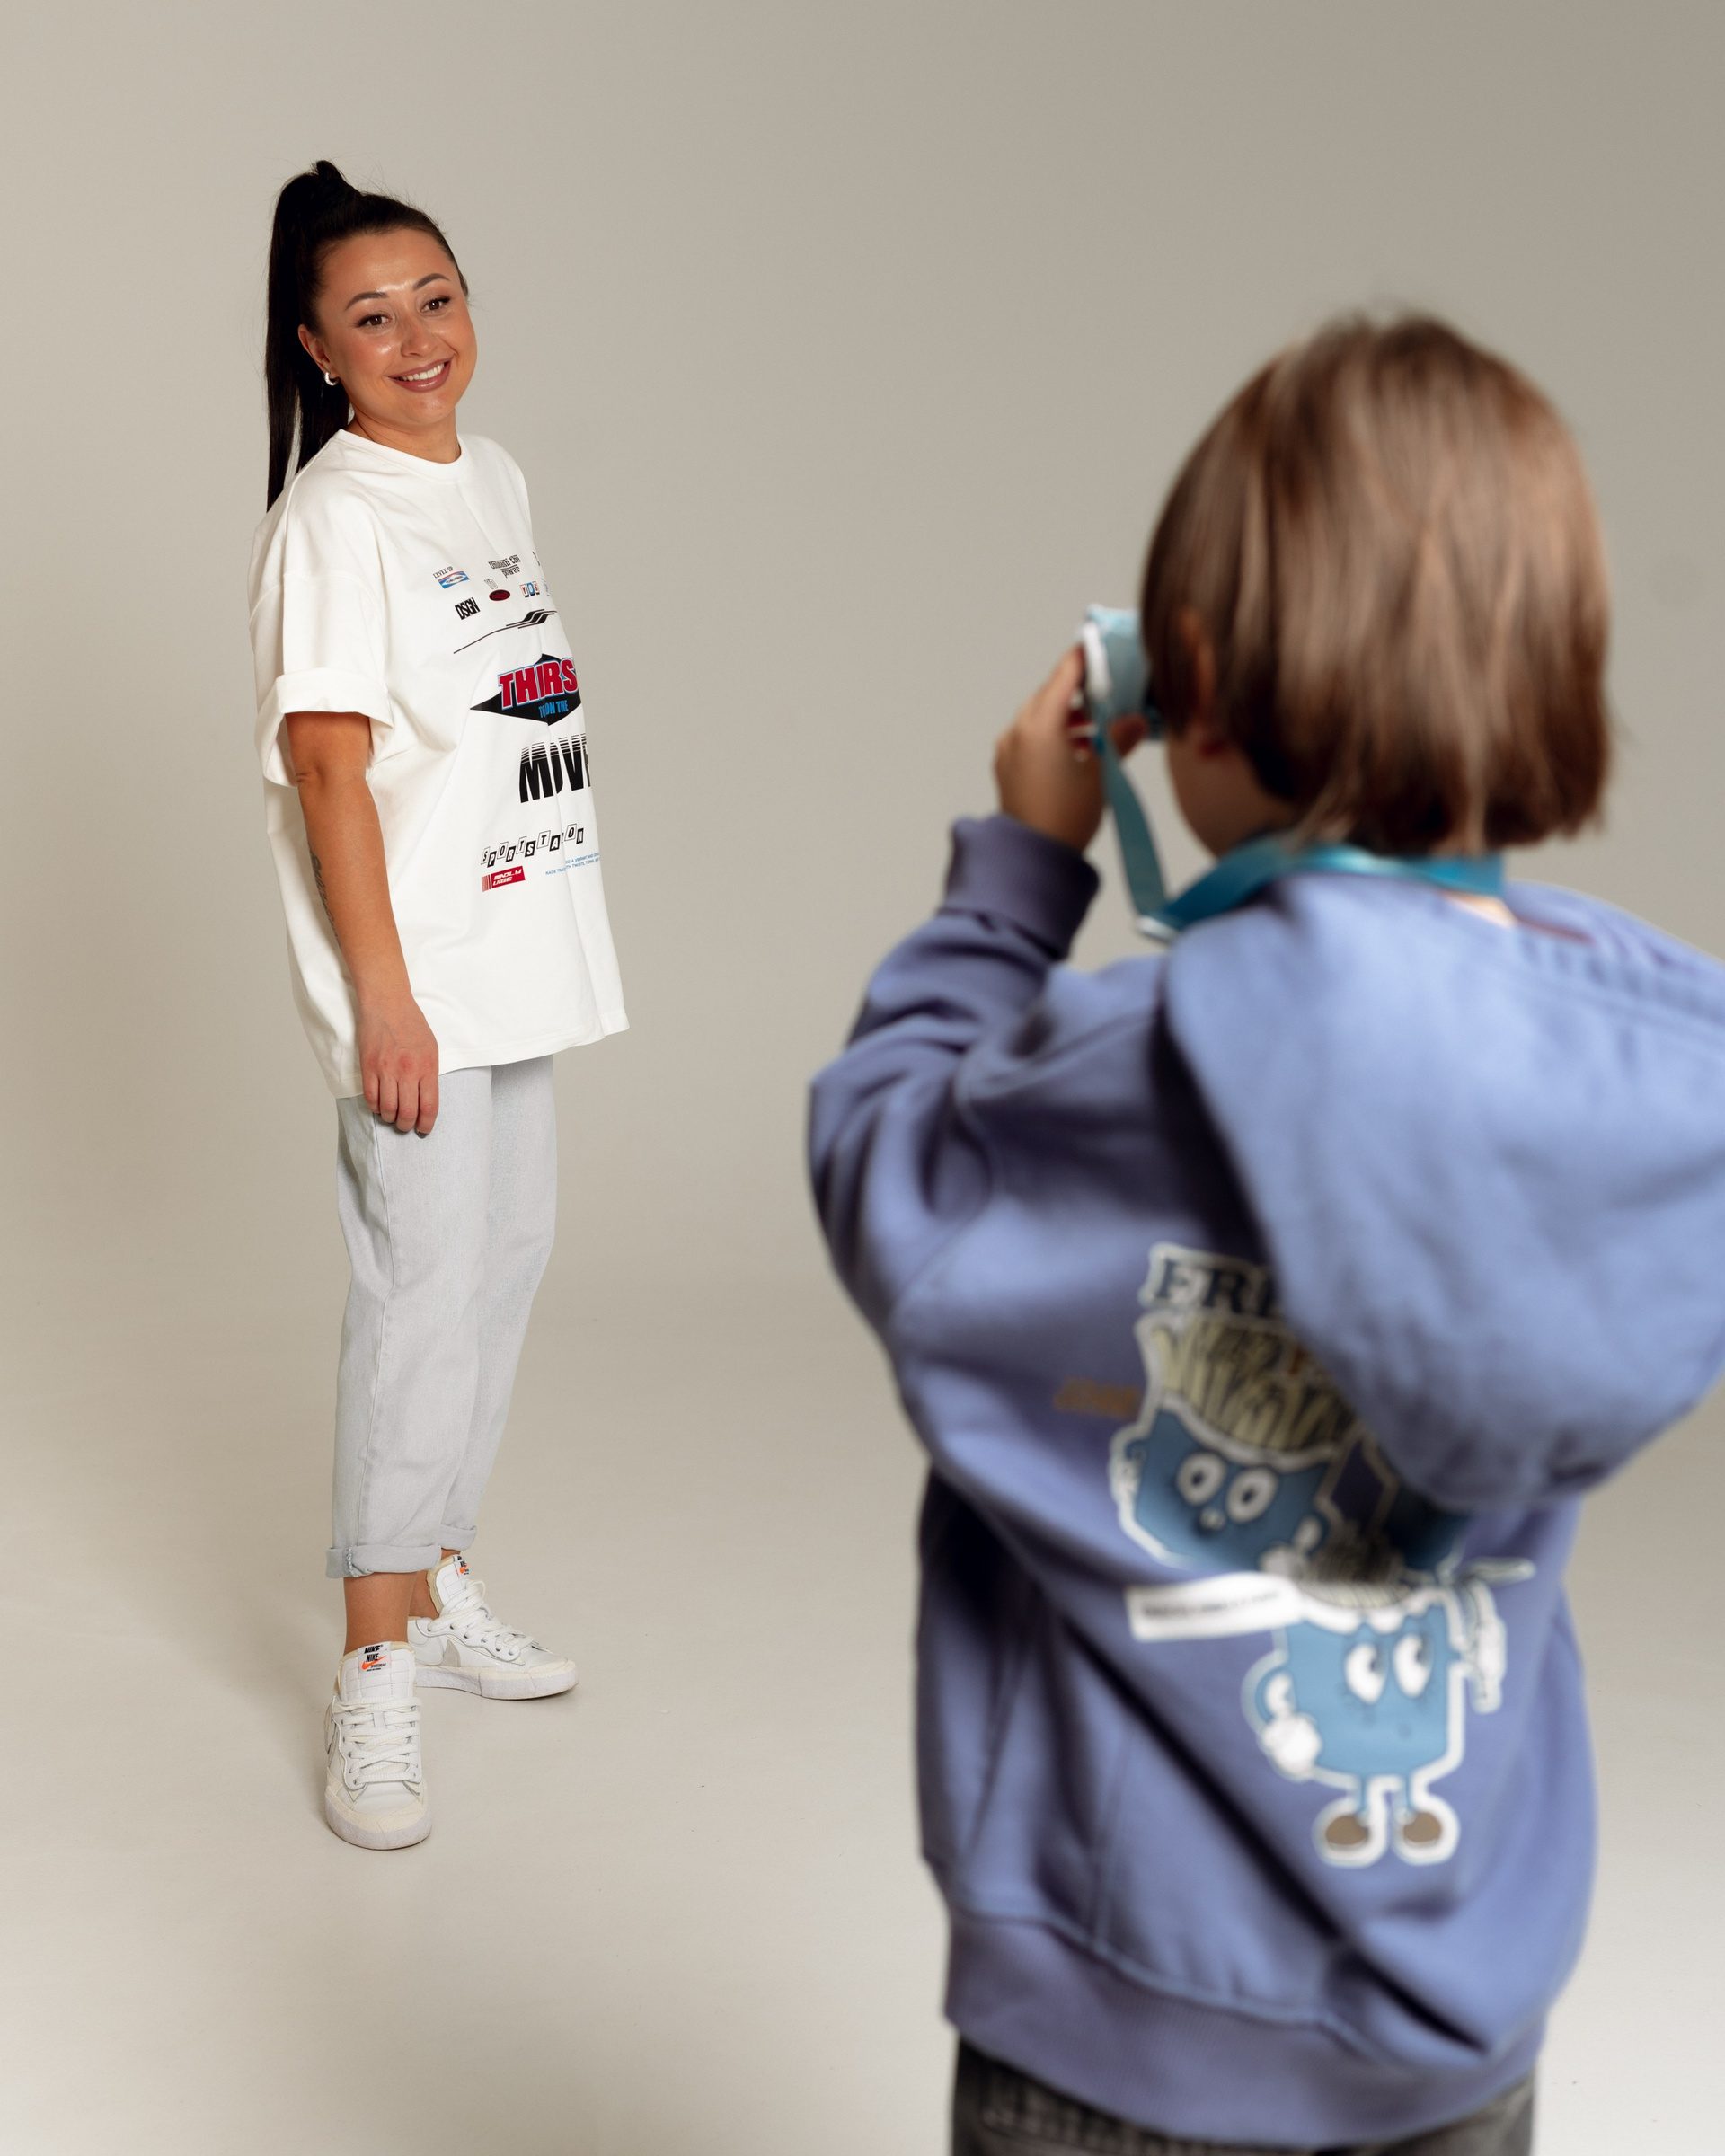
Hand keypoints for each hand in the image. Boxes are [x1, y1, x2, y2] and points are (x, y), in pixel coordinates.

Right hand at [357, 991, 439, 1133]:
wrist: (388, 1004)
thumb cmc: (411, 1025)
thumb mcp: (431, 1049)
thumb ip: (429, 1074)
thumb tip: (427, 1100)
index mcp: (427, 1067)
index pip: (429, 1106)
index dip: (426, 1124)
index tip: (423, 1130)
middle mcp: (407, 1071)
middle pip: (407, 1112)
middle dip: (407, 1125)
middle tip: (406, 1125)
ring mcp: (386, 1069)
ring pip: (388, 1109)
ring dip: (390, 1118)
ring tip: (392, 1116)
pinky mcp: (368, 1066)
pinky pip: (370, 1098)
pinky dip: (375, 1108)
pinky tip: (379, 1106)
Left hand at [994, 647, 1147, 852]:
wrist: (1033, 859)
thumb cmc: (1064, 819)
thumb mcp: (1101, 775)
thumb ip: (1118, 739)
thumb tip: (1133, 721)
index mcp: (1040, 727)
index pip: (1064, 675)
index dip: (1084, 658)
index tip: (1098, 645)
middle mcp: (1018, 732)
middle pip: (1050, 693)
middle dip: (1078, 689)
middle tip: (1106, 687)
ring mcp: (1008, 749)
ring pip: (1040, 715)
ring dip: (1067, 713)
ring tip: (1097, 726)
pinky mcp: (1007, 766)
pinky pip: (1030, 736)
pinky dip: (1053, 732)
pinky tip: (1078, 746)